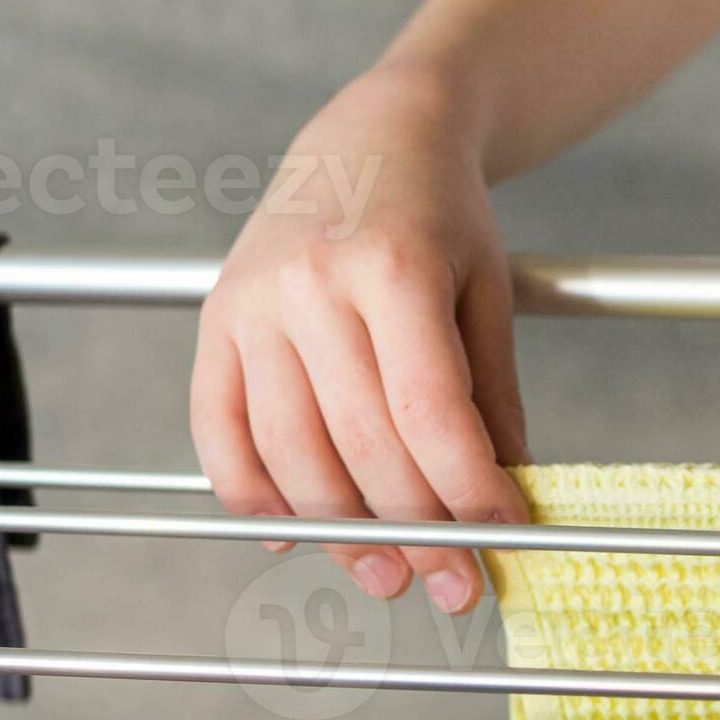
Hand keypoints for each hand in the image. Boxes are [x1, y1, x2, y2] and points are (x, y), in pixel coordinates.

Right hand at [190, 65, 529, 615]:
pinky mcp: (213, 321)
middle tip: (453, 582)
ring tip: (387, 574)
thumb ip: (493, 399)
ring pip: (289, 450)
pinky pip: (219, 431)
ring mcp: (251, 303)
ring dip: (339, 530)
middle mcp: (309, 284)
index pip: (428, 409)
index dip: (467, 490)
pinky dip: (252, 496)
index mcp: (391, 266)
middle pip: (359, 441)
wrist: (368, 137)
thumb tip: (505, 504)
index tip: (503, 540)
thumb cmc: (440, 217)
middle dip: (414, 529)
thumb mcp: (489, 293)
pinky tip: (294, 536)